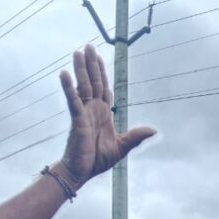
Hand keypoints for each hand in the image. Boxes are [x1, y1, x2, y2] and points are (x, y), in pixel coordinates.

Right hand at [56, 44, 154, 189]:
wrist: (82, 172)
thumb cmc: (98, 160)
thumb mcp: (122, 147)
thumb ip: (136, 137)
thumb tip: (154, 130)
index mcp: (103, 114)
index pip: (103, 88)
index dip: (101, 73)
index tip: (99, 57)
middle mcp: (92, 110)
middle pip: (92, 82)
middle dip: (91, 64)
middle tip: (88, 46)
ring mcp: (83, 113)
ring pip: (82, 86)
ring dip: (80, 69)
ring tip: (78, 52)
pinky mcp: (76, 120)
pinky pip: (72, 101)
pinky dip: (68, 88)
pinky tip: (64, 73)